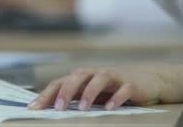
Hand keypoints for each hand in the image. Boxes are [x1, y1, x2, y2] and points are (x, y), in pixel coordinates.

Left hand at [28, 65, 170, 110]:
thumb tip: (50, 109)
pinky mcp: (131, 84)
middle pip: (77, 76)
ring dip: (89, 93)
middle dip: (66, 91)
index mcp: (81, 77)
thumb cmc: (113, 88)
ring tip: (83, 108)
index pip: (59, 82)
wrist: (147, 80)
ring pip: (99, 79)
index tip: (34, 108)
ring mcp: (113, 77)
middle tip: (59, 108)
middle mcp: (94, 74)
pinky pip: (123, 89)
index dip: (46, 95)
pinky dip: (116, 98)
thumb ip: (73, 98)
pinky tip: (110, 108)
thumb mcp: (91, 93)